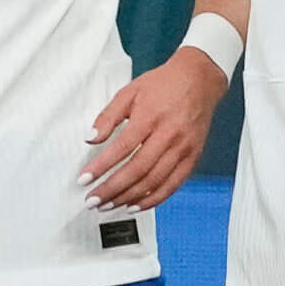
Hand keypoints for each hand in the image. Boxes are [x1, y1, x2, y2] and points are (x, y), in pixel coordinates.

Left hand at [82, 49, 227, 209]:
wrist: (200, 80)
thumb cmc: (164, 85)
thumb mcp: (129, 92)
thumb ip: (108, 116)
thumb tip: (90, 138)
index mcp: (150, 117)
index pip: (122, 148)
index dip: (101, 167)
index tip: (84, 179)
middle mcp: (169, 134)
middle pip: (137, 170)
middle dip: (112, 189)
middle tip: (93, 200)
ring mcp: (183, 148)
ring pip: (154, 181)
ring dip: (129, 197)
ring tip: (109, 205)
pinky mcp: (192, 156)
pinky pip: (173, 184)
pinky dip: (154, 199)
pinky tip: (136, 205)